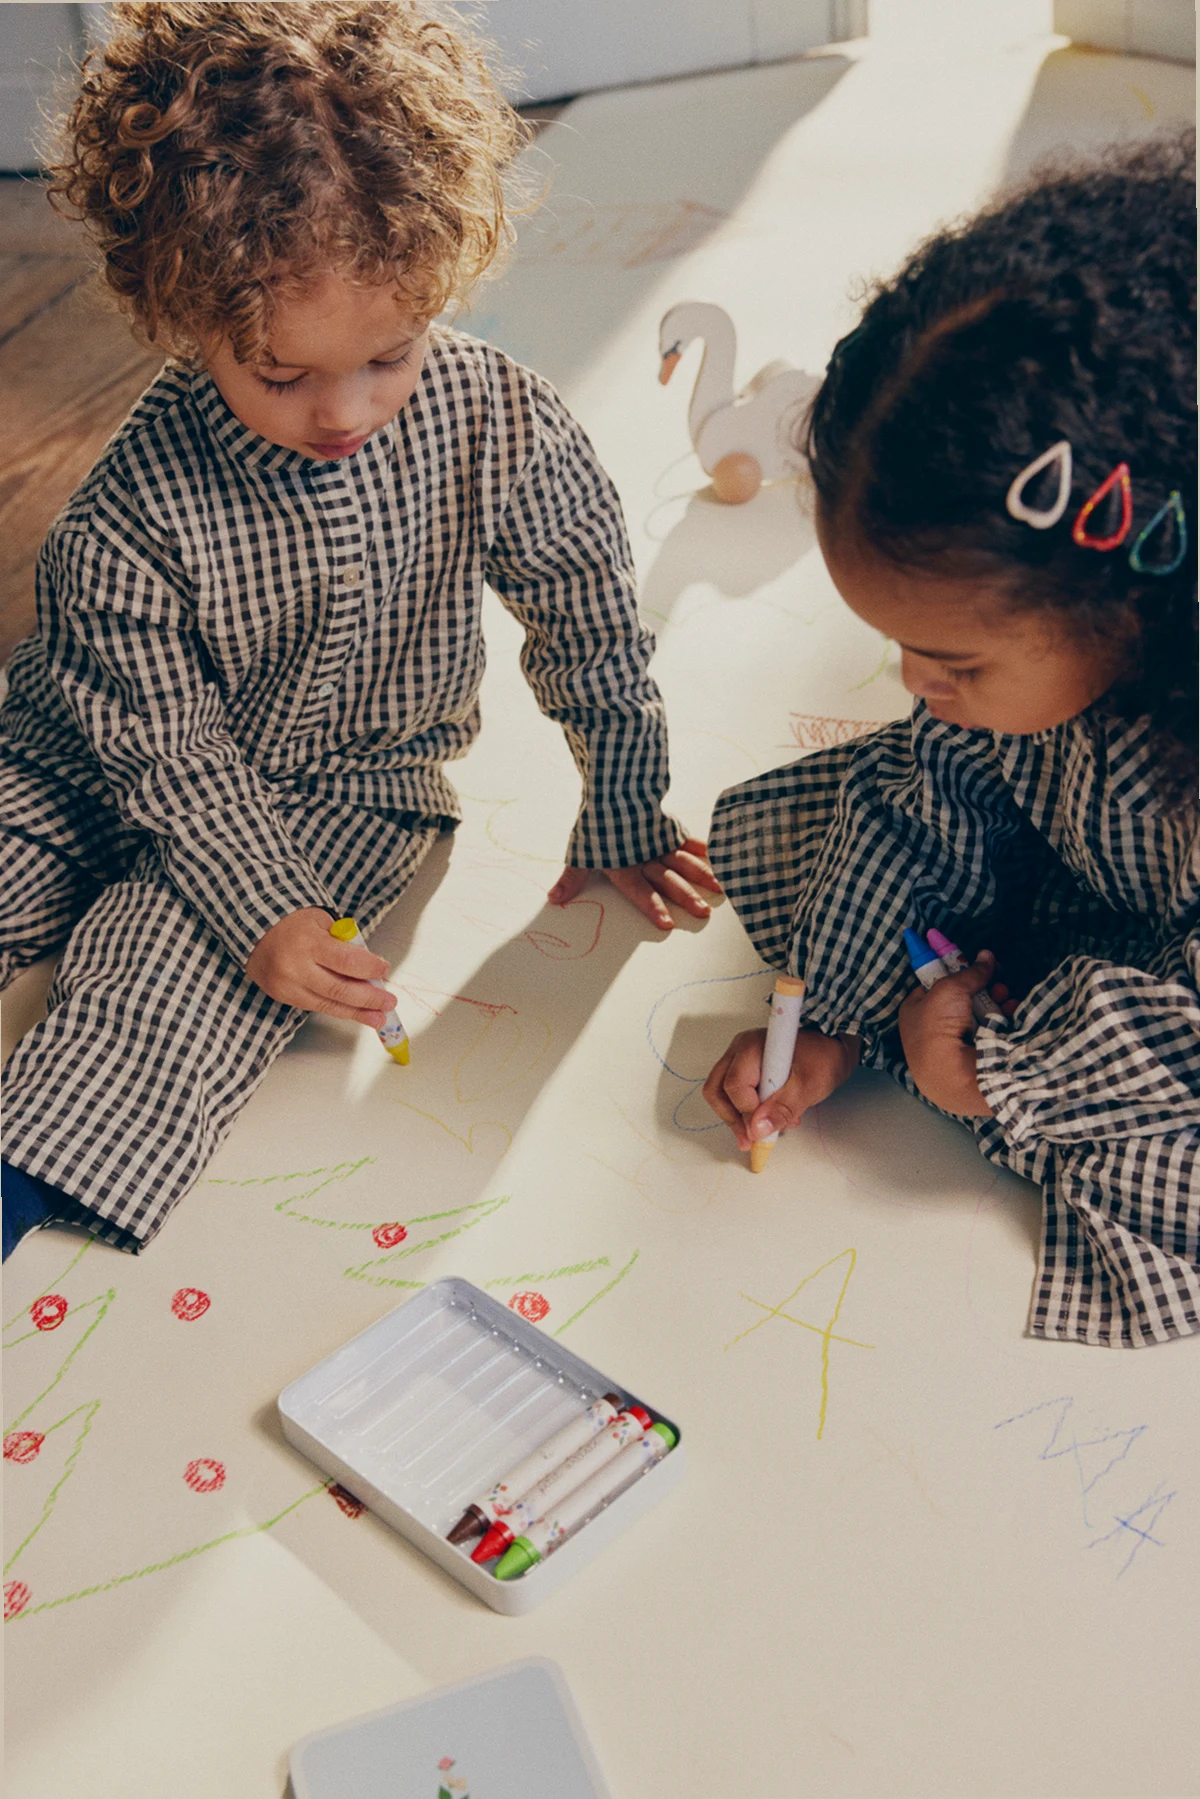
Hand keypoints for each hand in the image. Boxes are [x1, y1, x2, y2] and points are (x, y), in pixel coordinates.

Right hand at [245, 907, 396, 1025]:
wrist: (254, 929)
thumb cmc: (294, 923)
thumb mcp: (322, 922)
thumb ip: (344, 945)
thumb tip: (370, 971)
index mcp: (308, 942)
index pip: (346, 962)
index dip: (370, 969)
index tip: (384, 970)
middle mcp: (295, 967)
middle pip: (339, 989)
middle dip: (369, 998)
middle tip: (389, 1002)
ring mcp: (287, 985)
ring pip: (328, 1004)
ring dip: (357, 1013)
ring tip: (379, 1018)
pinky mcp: (282, 996)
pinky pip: (315, 1006)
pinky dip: (338, 1009)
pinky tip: (356, 1013)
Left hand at [548, 837, 721, 930]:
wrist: (610, 785)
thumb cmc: (596, 822)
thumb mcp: (581, 851)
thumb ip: (572, 878)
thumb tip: (554, 899)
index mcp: (625, 866)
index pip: (639, 892)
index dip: (652, 907)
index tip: (666, 924)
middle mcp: (645, 856)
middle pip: (668, 880)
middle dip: (686, 897)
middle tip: (704, 912)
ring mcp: (659, 842)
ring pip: (683, 861)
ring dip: (702, 875)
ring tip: (719, 889)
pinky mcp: (667, 828)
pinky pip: (687, 839)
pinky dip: (701, 848)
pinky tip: (716, 857)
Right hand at [703, 1025, 861, 1151]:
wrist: (833, 1046)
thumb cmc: (823, 1059)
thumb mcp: (808, 1086)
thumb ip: (782, 1108)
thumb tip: (757, 1130)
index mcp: (752, 1047)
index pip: (734, 1086)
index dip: (746, 1113)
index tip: (763, 1132)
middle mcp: (740, 1049)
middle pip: (717, 1089)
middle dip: (732, 1119)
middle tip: (750, 1141)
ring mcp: (740, 1057)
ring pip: (722, 1093)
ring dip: (740, 1117)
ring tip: (766, 1131)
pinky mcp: (745, 1067)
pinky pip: (735, 1092)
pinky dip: (748, 1110)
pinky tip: (769, 1119)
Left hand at [898, 950, 996, 1115]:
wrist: (955, 1076)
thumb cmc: (939, 1027)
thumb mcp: (950, 989)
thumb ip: (969, 972)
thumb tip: (986, 956)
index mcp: (915, 1011)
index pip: (935, 985)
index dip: (955, 972)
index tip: (974, 963)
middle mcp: (931, 1029)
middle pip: (961, 999)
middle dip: (982, 987)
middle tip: (996, 978)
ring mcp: (954, 1046)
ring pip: (979, 1014)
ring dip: (996, 1001)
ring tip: (1005, 995)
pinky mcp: (975, 1057)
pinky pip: (992, 1031)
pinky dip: (1004, 1020)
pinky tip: (1012, 1011)